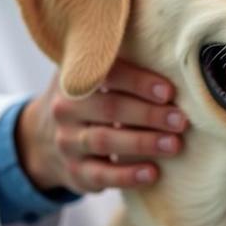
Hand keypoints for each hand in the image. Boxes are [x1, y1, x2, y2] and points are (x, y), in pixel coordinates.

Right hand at [16, 58, 188, 193]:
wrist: (44, 140)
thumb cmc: (91, 99)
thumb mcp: (95, 76)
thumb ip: (124, 61)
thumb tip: (173, 50)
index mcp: (77, 77)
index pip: (107, 75)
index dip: (138, 82)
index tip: (169, 91)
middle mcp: (66, 108)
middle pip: (110, 108)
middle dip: (149, 114)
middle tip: (181, 120)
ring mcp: (68, 141)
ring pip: (104, 141)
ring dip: (142, 143)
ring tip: (174, 145)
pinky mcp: (75, 172)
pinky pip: (100, 175)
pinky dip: (127, 175)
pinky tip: (152, 173)